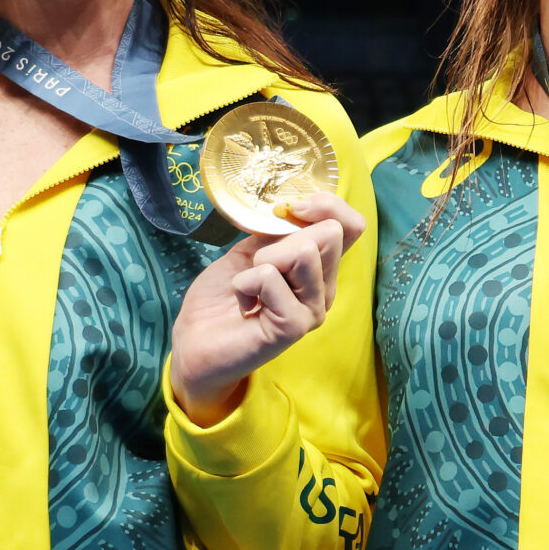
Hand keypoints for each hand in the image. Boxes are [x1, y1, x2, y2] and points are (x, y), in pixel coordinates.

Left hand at [170, 190, 365, 425]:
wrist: (196, 343)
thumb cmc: (222, 298)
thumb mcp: (250, 252)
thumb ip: (277, 234)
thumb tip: (293, 209)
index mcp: (319, 268)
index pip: (352, 225)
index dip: (328, 206)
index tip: (292, 209)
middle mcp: (325, 289)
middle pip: (330, 232)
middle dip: (283, 237)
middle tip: (258, 265)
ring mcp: (314, 309)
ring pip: (304, 251)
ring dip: (263, 260)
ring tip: (249, 286)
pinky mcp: (295, 325)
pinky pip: (271, 278)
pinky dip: (245, 283)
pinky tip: (244, 305)